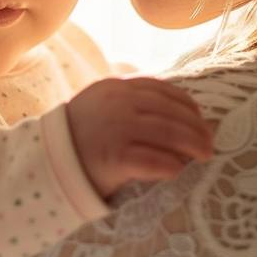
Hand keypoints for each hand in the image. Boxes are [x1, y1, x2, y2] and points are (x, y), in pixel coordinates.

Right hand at [66, 77, 213, 198]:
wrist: (46, 160)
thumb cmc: (78, 133)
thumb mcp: (100, 102)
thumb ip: (128, 97)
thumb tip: (175, 107)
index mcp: (115, 86)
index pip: (162, 89)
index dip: (187, 104)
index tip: (199, 117)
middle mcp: (118, 104)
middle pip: (172, 113)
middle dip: (197, 128)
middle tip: (210, 142)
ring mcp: (117, 129)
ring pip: (170, 134)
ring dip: (193, 146)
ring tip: (205, 155)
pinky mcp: (116, 157)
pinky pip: (156, 162)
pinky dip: (172, 166)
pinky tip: (178, 170)